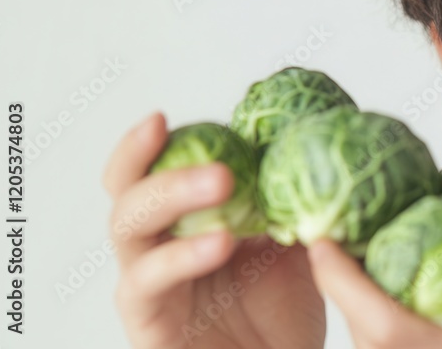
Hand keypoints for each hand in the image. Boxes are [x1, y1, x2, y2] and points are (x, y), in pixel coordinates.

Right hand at [103, 112, 325, 348]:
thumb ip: (294, 202)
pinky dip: (181, 256)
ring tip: (223, 182)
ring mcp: (150, 286)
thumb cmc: (283, 316)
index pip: (148, 172)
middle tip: (212, 153)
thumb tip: (315, 142)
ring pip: (128, 229)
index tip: (162, 116)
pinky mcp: (148, 324)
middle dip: (158, 163)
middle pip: (126, 192)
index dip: (145, 144)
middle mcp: (158, 249)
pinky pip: (146, 284)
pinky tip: (221, 242)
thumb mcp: (298, 247)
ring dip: (172, 196)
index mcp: (184, 223)